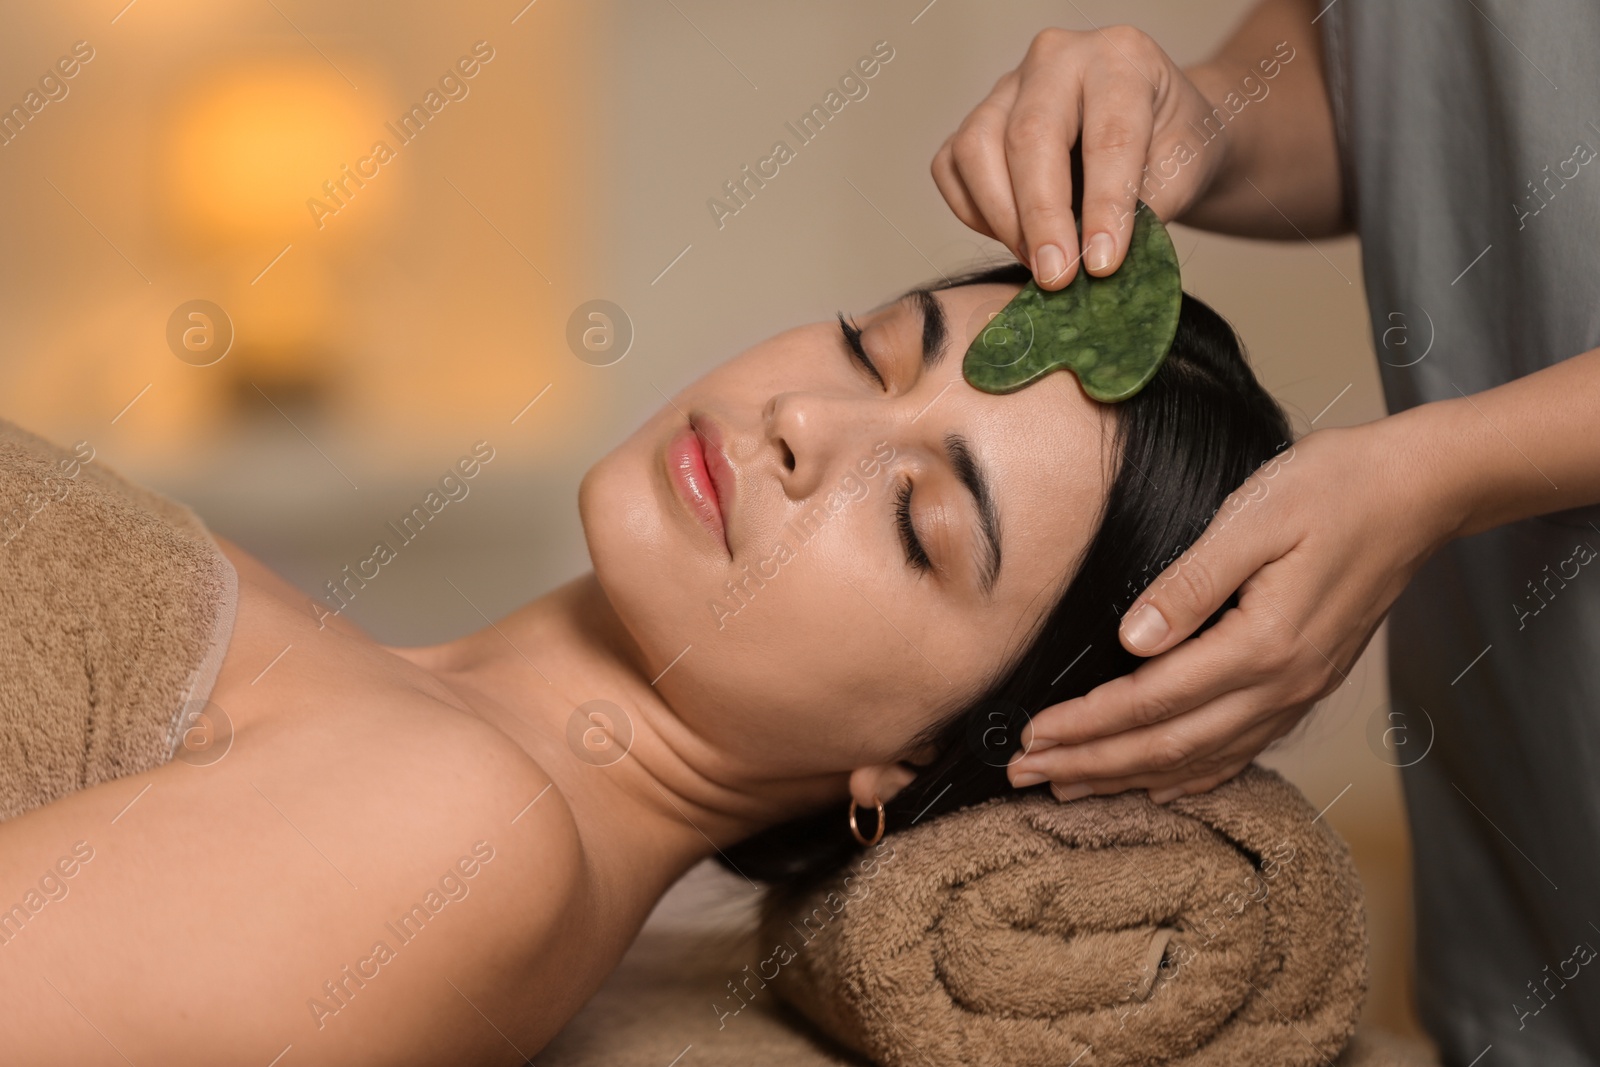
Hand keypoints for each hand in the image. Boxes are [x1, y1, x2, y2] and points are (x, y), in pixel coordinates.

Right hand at [931, 25, 1226, 287]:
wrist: (1156, 129)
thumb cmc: (1172, 144)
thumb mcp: (1184, 172)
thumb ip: (1145, 211)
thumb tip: (1095, 264)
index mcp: (1121, 60)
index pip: (1107, 135)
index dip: (1104, 206)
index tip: (1100, 264)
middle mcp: (1057, 59)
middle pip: (1029, 137)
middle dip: (1040, 217)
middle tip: (1056, 276)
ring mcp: (1007, 85)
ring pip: (976, 149)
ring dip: (1002, 219)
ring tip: (1038, 262)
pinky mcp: (976, 118)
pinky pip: (952, 168)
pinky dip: (975, 213)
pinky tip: (1013, 237)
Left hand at [1005, 416, 1462, 803]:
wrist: (1418, 492)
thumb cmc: (1333, 488)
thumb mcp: (1251, 518)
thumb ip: (1189, 584)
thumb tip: (1131, 640)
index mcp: (1261, 645)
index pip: (1149, 702)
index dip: (1085, 725)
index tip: (1031, 737)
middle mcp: (1281, 684)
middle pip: (1167, 746)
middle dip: (1090, 765)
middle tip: (1025, 776)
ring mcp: (1298, 692)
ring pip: (1200, 759)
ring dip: (1128, 777)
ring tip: (1070, 789)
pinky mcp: (1307, 685)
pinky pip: (1241, 749)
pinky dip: (1192, 776)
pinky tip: (1159, 786)